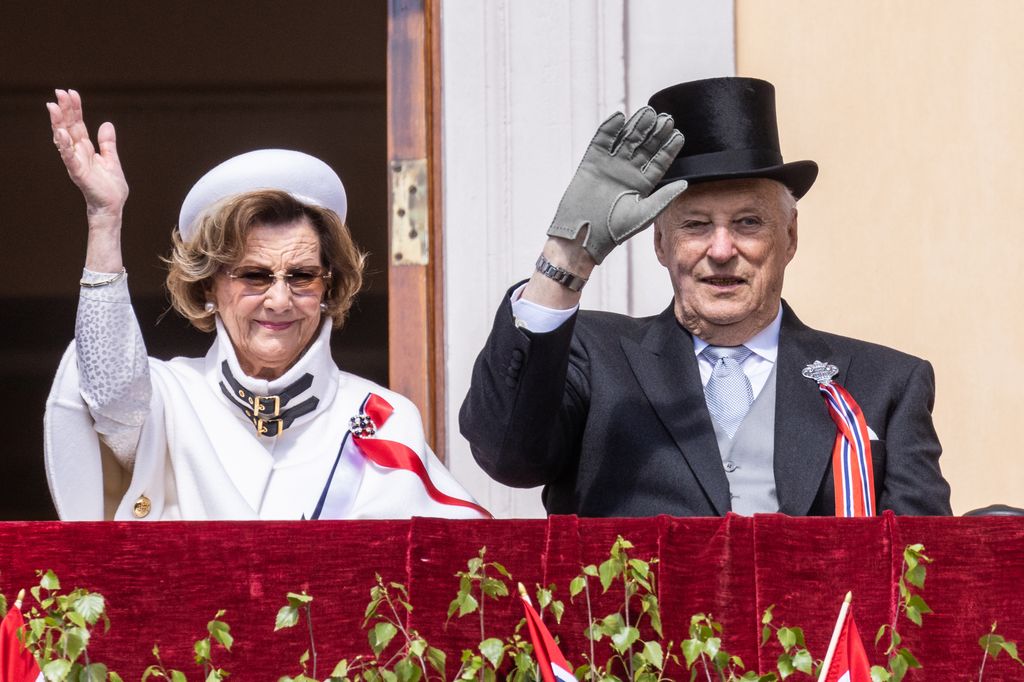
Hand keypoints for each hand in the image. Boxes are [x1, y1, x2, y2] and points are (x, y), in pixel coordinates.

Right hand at [46, 89, 128, 225]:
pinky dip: (64, 145)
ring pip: (64, 139)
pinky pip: (69, 157)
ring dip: (58, 123)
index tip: (71, 93)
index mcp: (86, 148)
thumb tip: (107, 123)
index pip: (78, 124)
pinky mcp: (78, 173)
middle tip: (59, 92)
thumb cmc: (110, 186)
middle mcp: (77, 153)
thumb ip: (107, 143)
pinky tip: (61, 133)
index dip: (74, 109)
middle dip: (64, 110)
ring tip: (53, 107)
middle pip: (68, 127)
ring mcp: (76, 162)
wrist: (112, 206)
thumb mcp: (112, 159)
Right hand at [547, 107, 686, 263]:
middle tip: (666, 119)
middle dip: (655, 132)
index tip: (678, 135)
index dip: (669, 148)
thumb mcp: (644, 214)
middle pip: (645, 146)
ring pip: (626, 139)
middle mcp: (629, 171)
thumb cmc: (615, 229)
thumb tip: (685, 184)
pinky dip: (609, 128)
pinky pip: (602, 140)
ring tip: (648, 113)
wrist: (583, 233)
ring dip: (636, 125)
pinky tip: (620, 117)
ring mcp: (611, 164)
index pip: (660, 161)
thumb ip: (663, 197)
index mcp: (643, 183)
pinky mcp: (592, 161)